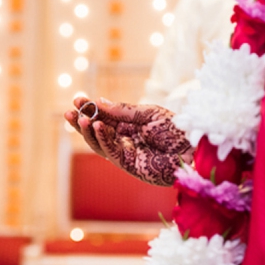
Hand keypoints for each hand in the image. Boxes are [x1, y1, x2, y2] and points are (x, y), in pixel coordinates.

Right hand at [64, 97, 193, 185]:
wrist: (196, 152)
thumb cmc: (178, 131)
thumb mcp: (149, 114)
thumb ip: (124, 111)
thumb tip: (99, 102)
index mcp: (129, 126)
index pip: (104, 117)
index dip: (90, 109)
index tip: (77, 99)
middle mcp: (124, 140)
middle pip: (96, 131)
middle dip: (81, 122)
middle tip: (68, 112)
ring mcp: (125, 153)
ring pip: (98, 143)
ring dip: (87, 131)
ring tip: (79, 118)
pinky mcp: (128, 165)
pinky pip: (110, 152)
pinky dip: (101, 139)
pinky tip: (96, 126)